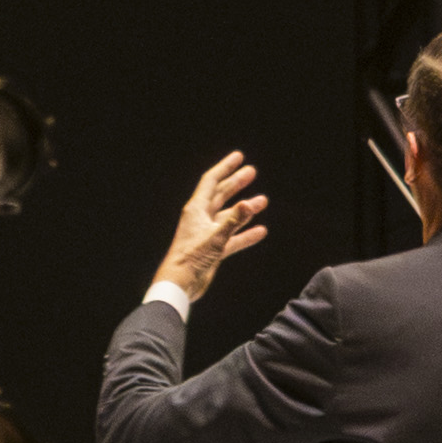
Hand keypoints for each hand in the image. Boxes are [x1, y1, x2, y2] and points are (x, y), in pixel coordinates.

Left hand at [157, 152, 269, 301]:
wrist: (179, 285)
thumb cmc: (190, 260)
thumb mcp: (214, 238)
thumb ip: (233, 221)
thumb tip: (250, 203)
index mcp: (196, 210)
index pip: (212, 181)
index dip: (225, 168)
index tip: (239, 157)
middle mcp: (201, 218)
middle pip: (221, 195)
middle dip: (236, 183)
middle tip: (252, 172)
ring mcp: (207, 234)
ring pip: (229, 216)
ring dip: (245, 209)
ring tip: (263, 201)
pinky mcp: (213, 249)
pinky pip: (233, 238)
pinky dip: (245, 234)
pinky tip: (260, 231)